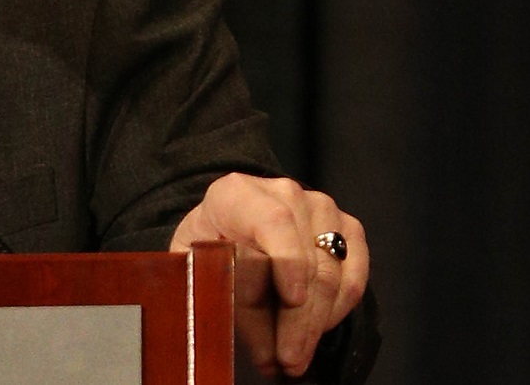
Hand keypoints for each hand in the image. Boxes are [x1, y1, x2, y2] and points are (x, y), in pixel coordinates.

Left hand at [170, 173, 368, 377]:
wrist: (227, 227)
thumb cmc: (207, 246)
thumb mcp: (197, 265)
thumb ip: (224, 295)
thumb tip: (265, 352)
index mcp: (236, 193)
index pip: (272, 219)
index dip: (288, 260)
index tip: (291, 299)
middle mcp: (284, 194)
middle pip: (307, 258)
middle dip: (299, 317)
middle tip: (288, 359)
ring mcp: (320, 208)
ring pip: (333, 272)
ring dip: (317, 322)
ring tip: (297, 356)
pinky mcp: (347, 229)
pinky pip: (354, 276)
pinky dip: (338, 310)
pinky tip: (316, 330)